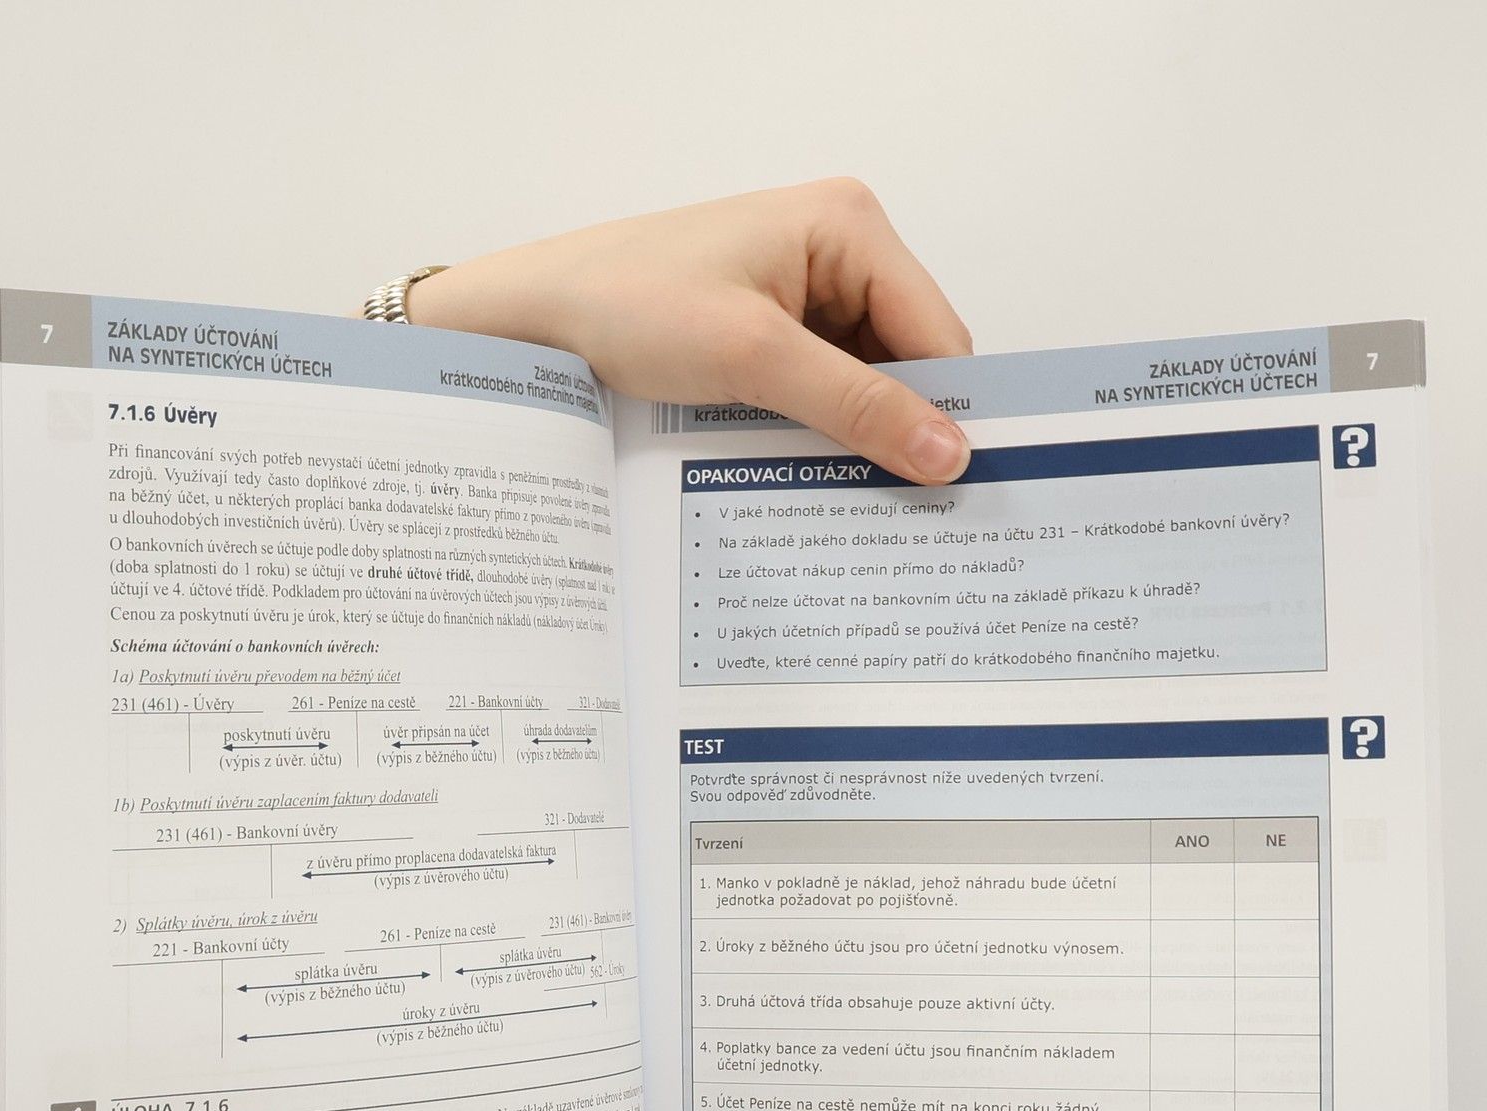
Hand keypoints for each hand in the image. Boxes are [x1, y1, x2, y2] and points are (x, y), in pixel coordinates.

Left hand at [407, 179, 973, 485]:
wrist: (531, 320)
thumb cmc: (625, 304)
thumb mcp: (751, 357)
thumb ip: (855, 405)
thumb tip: (946, 453)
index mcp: (850, 226)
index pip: (939, 333)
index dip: (950, 412)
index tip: (955, 490)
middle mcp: (839, 250)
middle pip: (910, 361)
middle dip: (901, 427)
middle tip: (903, 509)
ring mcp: (804, 293)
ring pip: (868, 385)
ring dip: (859, 438)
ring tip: (851, 498)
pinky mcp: (771, 333)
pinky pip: (824, 391)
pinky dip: (822, 433)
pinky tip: (810, 473)